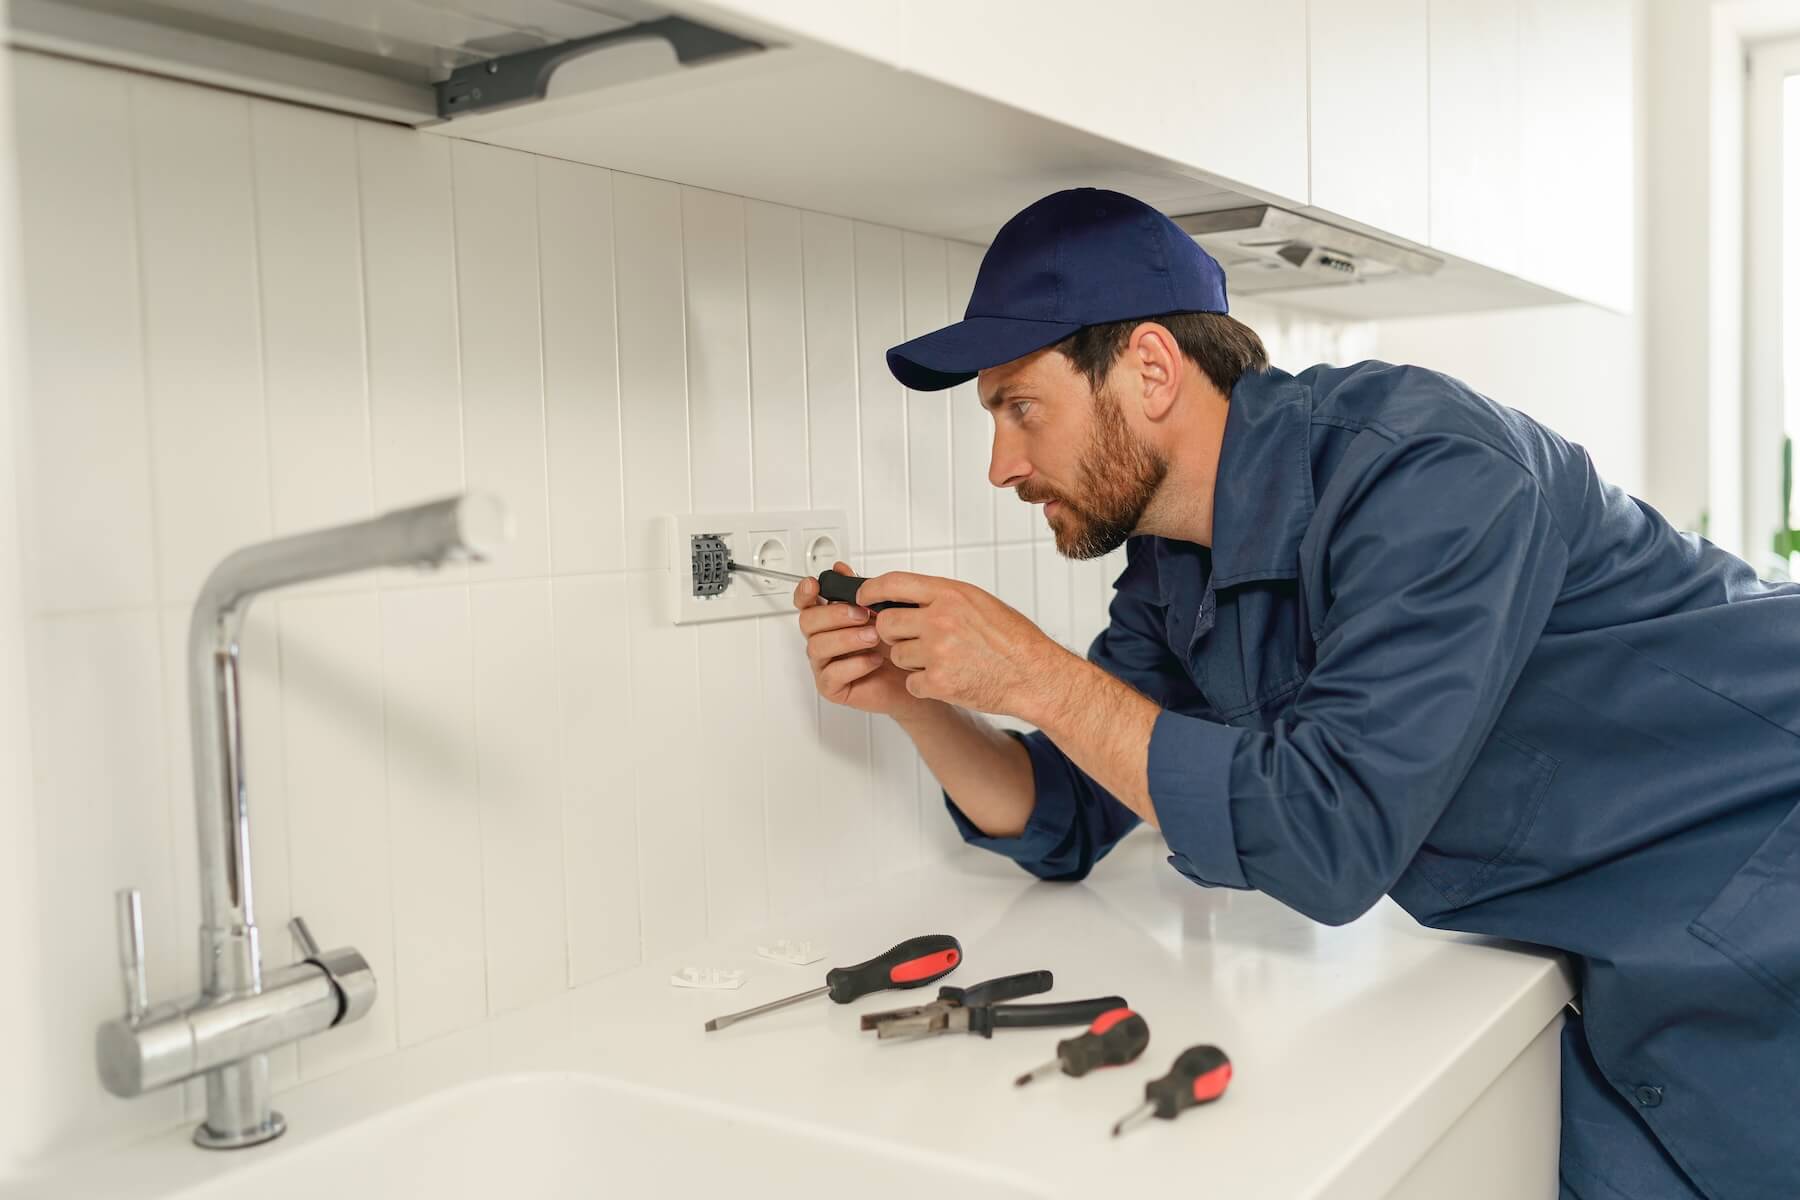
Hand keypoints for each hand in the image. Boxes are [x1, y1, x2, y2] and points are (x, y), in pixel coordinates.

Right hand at [793, 561, 924, 716]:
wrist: (914, 675)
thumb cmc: (896, 644)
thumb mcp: (882, 610)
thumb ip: (860, 590)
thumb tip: (841, 568)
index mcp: (829, 619)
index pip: (805, 603)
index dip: (804, 593)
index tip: (814, 585)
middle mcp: (822, 639)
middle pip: (808, 621)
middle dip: (835, 614)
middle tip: (863, 614)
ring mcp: (824, 664)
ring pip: (817, 646)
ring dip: (848, 638)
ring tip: (874, 636)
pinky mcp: (832, 687)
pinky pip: (831, 675)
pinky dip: (855, 664)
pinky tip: (874, 659)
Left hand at [855, 571, 1072, 719]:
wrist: (1035, 675)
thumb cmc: (1013, 640)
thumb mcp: (978, 602)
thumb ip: (941, 598)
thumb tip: (906, 598)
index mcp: (950, 594)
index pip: (892, 584)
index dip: (871, 591)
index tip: (863, 598)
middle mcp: (940, 619)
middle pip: (886, 624)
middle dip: (892, 634)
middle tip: (910, 640)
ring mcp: (938, 651)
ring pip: (898, 655)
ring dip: (912, 662)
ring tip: (943, 661)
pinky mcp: (939, 682)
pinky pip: (911, 683)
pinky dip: (924, 686)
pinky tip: (948, 680)